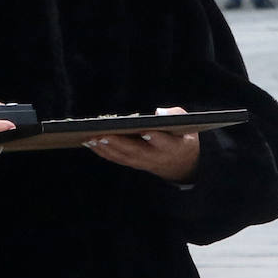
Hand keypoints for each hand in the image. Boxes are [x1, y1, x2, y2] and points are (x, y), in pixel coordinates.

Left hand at [82, 106, 199, 183]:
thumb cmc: (181, 136)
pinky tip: (90, 142)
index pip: (163, 142)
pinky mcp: (133, 163)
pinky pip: (116, 159)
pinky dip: (102, 152)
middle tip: (103, 135)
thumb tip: (158, 113)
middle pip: (136, 151)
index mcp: (173, 147)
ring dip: (105, 148)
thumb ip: (175, 115)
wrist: (181, 164)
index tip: (144, 131)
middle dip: (118, 143)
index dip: (154, 137)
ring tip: (90, 138)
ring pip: (123, 157)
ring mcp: (143, 162)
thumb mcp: (186, 124)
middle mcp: (156, 157)